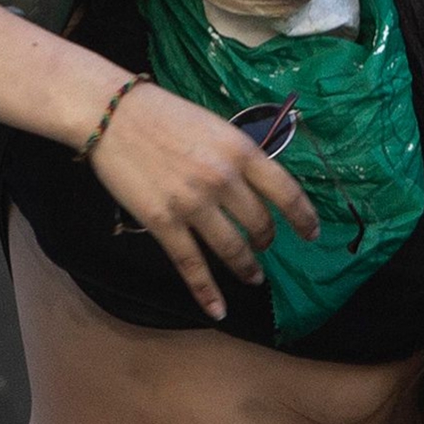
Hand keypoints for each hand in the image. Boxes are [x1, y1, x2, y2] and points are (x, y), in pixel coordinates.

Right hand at [83, 80, 319, 319]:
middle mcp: (223, 179)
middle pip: (260, 224)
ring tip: (253, 277)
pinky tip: (218, 309)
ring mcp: (193, 204)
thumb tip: (254, 185)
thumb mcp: (213, 125)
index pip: (287, 192)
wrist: (110, 113)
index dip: (304, 218)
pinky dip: (207, 292)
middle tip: (265, 247)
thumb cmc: (161, 114)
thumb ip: (235, 156)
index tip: (312, 234)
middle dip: (266, 241)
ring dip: (247, 268)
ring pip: (232, 249)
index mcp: (240, 150)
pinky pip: (191, 265)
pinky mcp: (163, 222)